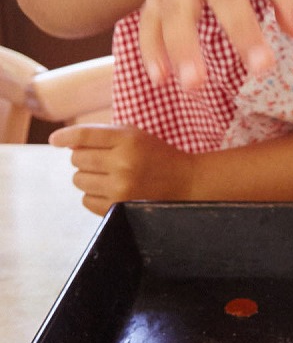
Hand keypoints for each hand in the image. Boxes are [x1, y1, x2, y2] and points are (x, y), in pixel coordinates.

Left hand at [50, 123, 195, 214]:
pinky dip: (93, 196)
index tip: (55, 141)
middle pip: (77, 159)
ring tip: (109, 177)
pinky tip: (110, 191)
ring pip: (79, 180)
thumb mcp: (135, 136)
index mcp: (128, 140)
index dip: (65, 137)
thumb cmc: (157, 156)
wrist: (188, 183)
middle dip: (86, 160)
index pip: (83, 136)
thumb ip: (102, 135)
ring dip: (89, 178)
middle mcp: (123, 163)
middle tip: (104, 162)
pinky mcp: (120, 207)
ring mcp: (121, 187)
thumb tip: (64, 143)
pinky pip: (86, 200)